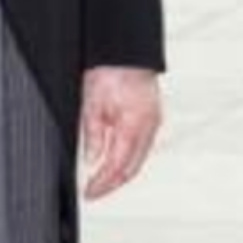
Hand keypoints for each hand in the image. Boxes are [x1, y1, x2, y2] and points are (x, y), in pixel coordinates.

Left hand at [80, 66, 162, 198]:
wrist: (125, 50)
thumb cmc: (110, 69)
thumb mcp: (92, 103)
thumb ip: (93, 134)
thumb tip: (92, 159)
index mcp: (134, 125)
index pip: (117, 167)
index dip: (102, 184)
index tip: (89, 193)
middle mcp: (148, 127)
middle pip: (131, 168)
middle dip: (112, 184)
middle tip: (94, 192)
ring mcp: (153, 123)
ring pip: (138, 159)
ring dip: (121, 173)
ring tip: (102, 181)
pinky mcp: (152, 117)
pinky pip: (141, 147)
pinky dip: (128, 158)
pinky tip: (116, 161)